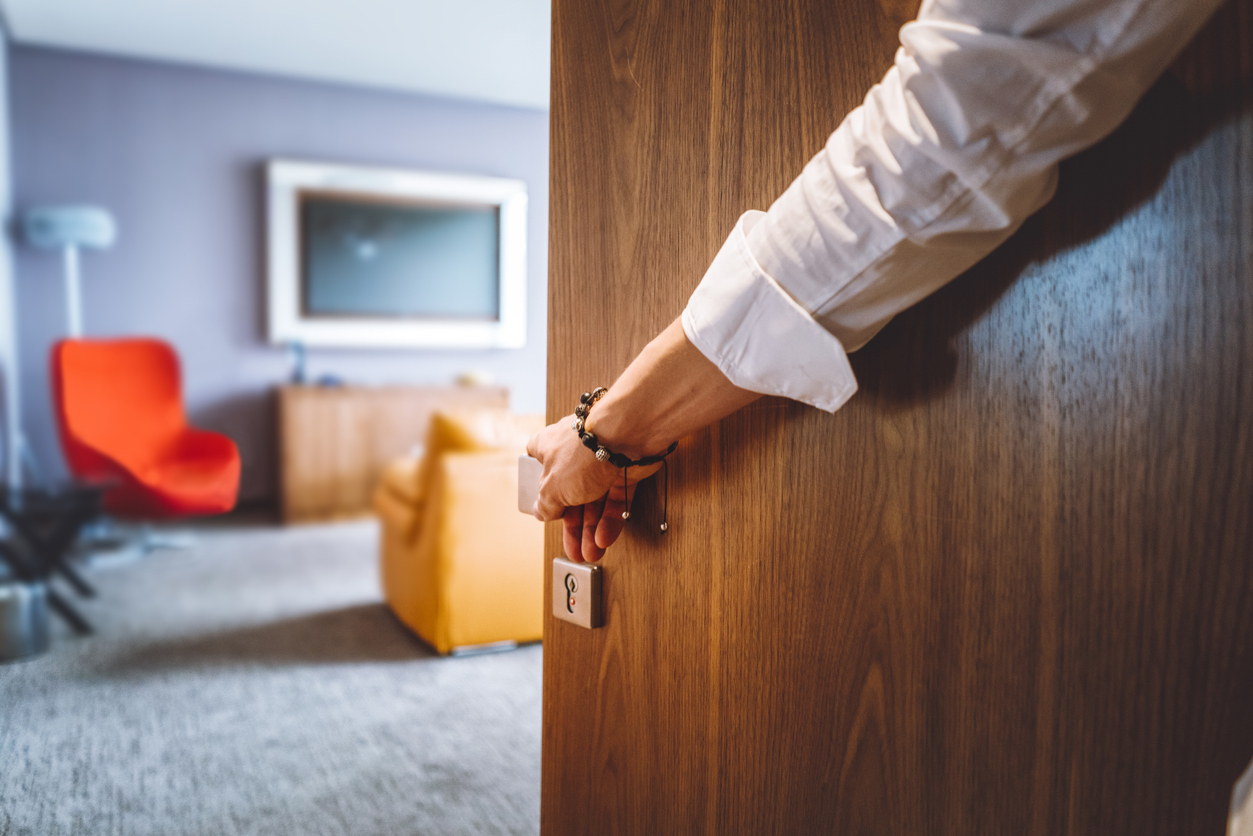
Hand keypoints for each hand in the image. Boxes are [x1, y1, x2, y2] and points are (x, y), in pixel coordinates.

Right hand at [526, 416, 660, 561]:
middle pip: (569, 495)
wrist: (626, 436)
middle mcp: (574, 454)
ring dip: (592, 530)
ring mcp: (600, 462)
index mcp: (548, 449)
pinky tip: (605, 538)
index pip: (538, 469)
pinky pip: (615, 500)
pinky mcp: (624, 470)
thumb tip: (542, 512)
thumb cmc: (583, 451)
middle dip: (573, 527)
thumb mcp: (553, 487)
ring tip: (591, 553)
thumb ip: (546, 503)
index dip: (541, 492)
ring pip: (594, 501)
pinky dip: (610, 520)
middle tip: (574, 549)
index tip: (545, 512)